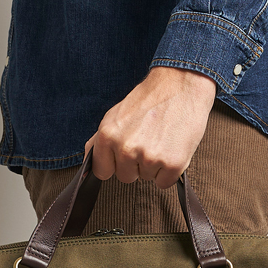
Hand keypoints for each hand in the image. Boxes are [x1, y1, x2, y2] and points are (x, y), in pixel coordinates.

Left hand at [84, 66, 216, 188]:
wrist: (181, 85)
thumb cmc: (149, 100)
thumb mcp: (115, 115)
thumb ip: (99, 141)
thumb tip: (87, 165)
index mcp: (108, 136)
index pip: (102, 171)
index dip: (114, 164)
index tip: (124, 155)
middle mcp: (126, 148)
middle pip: (126, 177)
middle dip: (136, 165)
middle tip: (148, 141)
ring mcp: (149, 158)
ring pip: (146, 178)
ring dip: (154, 165)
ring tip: (161, 140)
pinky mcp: (172, 164)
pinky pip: (164, 182)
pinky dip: (169, 170)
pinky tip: (172, 148)